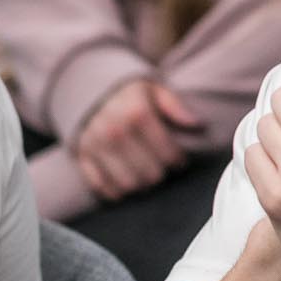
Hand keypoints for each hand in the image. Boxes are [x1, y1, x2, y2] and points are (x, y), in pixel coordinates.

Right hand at [74, 78, 197, 201]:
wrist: (91, 90)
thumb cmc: (130, 94)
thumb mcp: (155, 90)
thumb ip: (175, 106)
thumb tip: (198, 124)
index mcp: (136, 113)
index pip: (168, 154)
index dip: (178, 161)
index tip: (178, 160)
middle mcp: (114, 131)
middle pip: (150, 174)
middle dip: (160, 174)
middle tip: (162, 169)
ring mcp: (96, 145)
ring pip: (128, 185)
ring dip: (140, 185)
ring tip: (146, 176)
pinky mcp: (82, 155)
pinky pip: (101, 186)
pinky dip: (115, 190)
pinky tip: (125, 181)